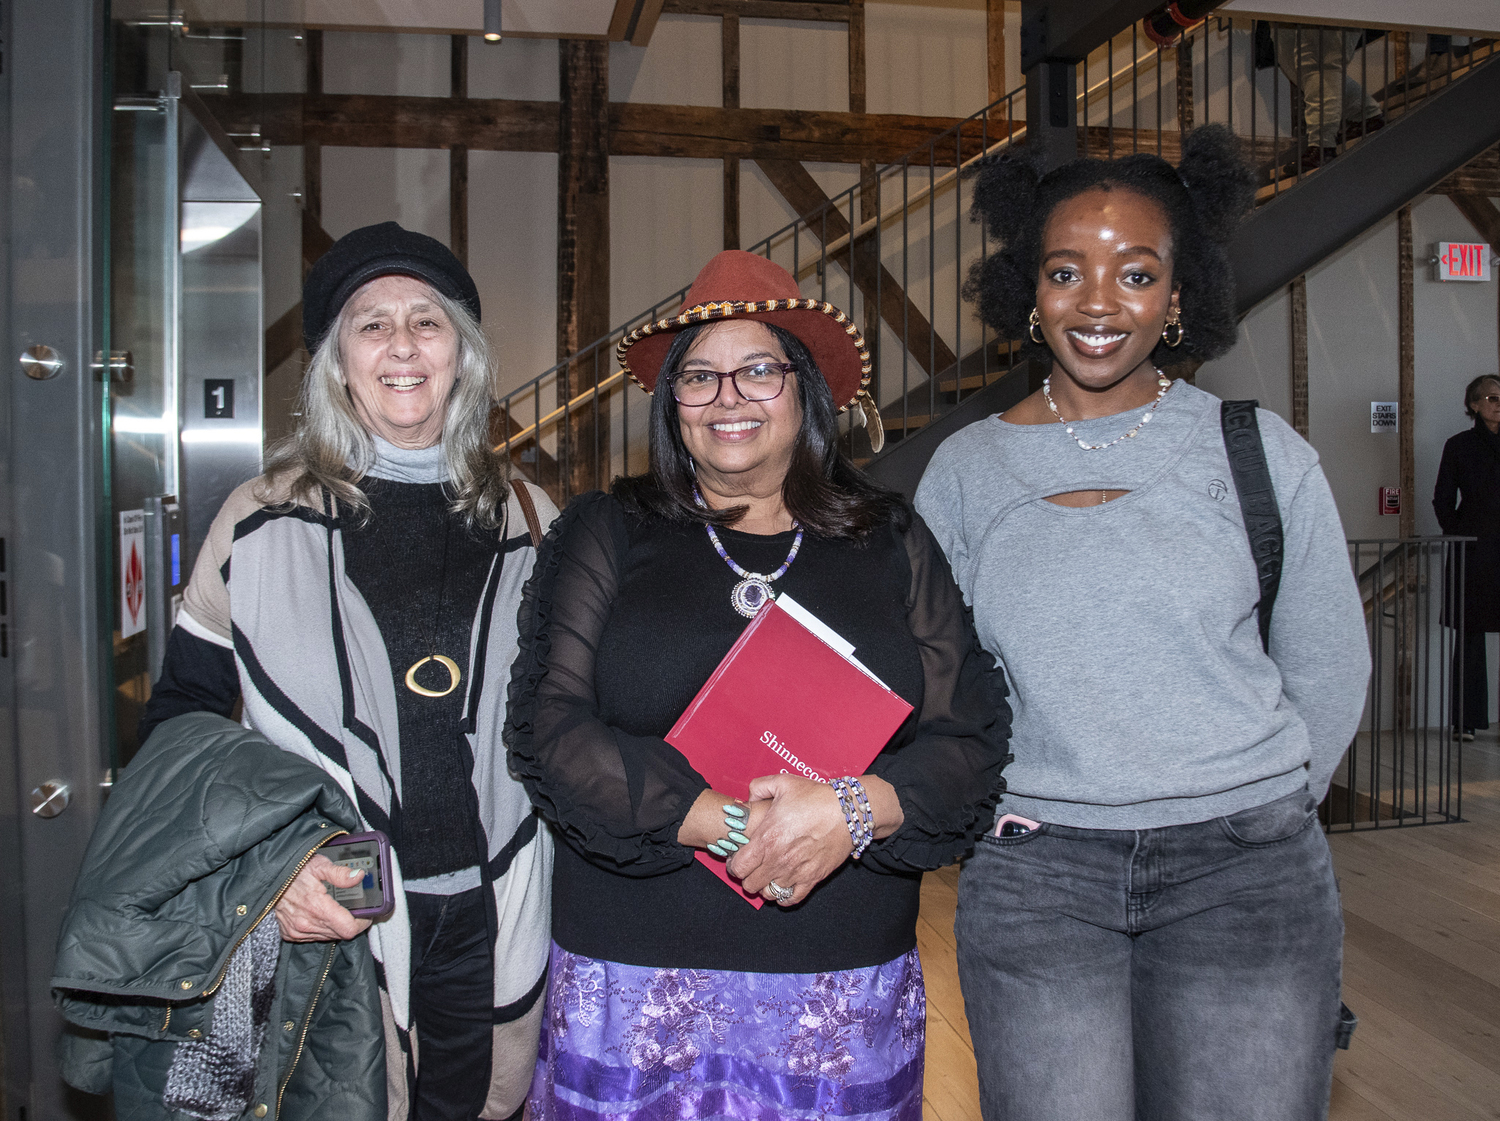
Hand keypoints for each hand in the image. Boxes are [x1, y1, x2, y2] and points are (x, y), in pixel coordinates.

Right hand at [274, 855, 372, 941]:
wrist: (269, 878)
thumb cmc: (294, 871)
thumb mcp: (319, 865)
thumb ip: (340, 873)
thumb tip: (359, 876)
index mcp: (317, 908)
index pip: (349, 929)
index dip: (362, 923)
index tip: (366, 914)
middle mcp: (307, 924)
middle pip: (340, 934)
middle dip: (351, 923)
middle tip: (354, 909)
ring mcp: (298, 931)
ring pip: (328, 937)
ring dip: (336, 927)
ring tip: (337, 911)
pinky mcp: (290, 934)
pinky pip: (313, 937)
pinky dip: (321, 929)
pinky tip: (321, 915)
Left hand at [726, 774, 852, 906]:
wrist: (848, 812)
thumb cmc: (816, 797)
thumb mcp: (784, 783)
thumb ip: (759, 787)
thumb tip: (748, 799)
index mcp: (766, 838)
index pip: (738, 867)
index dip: (734, 864)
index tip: (739, 858)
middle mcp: (778, 860)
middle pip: (750, 884)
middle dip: (747, 876)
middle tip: (754, 866)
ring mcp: (795, 872)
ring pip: (768, 894)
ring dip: (765, 886)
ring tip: (768, 874)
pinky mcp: (812, 879)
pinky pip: (790, 899)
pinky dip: (783, 897)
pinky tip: (783, 885)